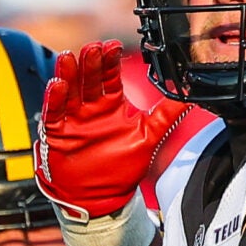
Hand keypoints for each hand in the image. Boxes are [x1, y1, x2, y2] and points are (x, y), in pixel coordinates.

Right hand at [36, 42, 190, 220]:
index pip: (110, 76)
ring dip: (69, 74)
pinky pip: (54, 114)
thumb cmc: (121, 168)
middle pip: (89, 79)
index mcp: (111, 104)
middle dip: (91, 63)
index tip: (113, 46)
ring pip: (69, 91)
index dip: (110, 61)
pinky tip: (57, 85)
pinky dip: (55, 100)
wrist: (99, 198)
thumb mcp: (149, 137)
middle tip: (94, 47)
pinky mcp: (58, 134)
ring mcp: (73, 119)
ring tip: (68, 57)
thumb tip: (192, 94)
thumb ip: (168, 114)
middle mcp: (91, 107)